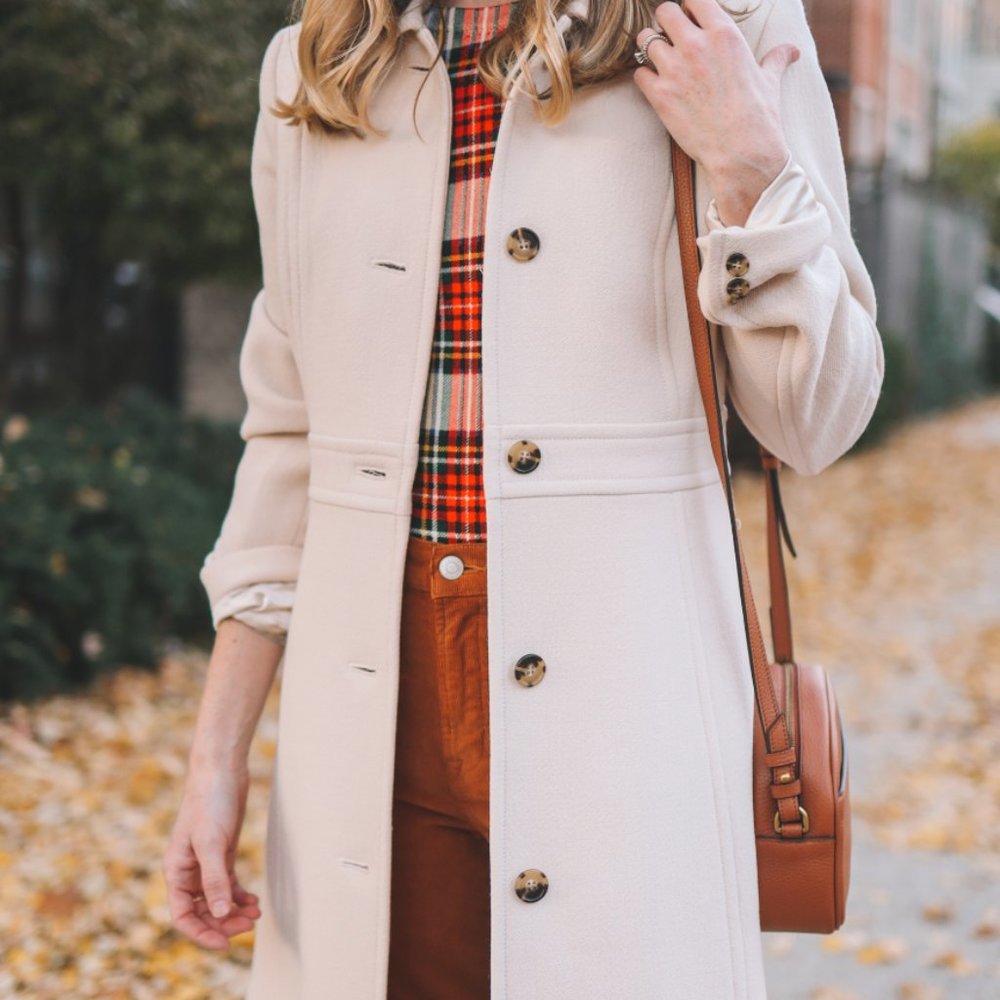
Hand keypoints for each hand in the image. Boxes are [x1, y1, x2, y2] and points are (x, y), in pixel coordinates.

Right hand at [162, 764, 260, 949]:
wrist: (222, 771)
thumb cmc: (210, 802)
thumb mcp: (212, 842)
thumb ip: (215, 879)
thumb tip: (221, 913)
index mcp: (176, 871)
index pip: (183, 915)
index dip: (201, 933)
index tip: (224, 943)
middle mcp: (188, 871)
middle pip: (202, 910)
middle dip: (224, 922)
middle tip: (249, 925)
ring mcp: (206, 863)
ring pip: (217, 899)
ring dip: (234, 911)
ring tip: (255, 914)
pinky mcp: (222, 853)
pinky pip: (228, 884)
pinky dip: (239, 895)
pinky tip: (253, 901)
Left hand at [631, 0, 799, 225]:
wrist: (741, 153)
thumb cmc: (759, 117)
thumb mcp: (770, 81)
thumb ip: (775, 59)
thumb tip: (791, 52)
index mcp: (724, 34)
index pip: (694, 0)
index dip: (690, 9)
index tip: (691, 22)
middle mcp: (696, 45)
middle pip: (664, 12)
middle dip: (665, 22)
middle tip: (670, 38)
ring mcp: (675, 69)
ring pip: (646, 40)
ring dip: (651, 48)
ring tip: (660, 62)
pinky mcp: (660, 95)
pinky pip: (639, 73)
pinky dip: (644, 78)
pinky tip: (655, 86)